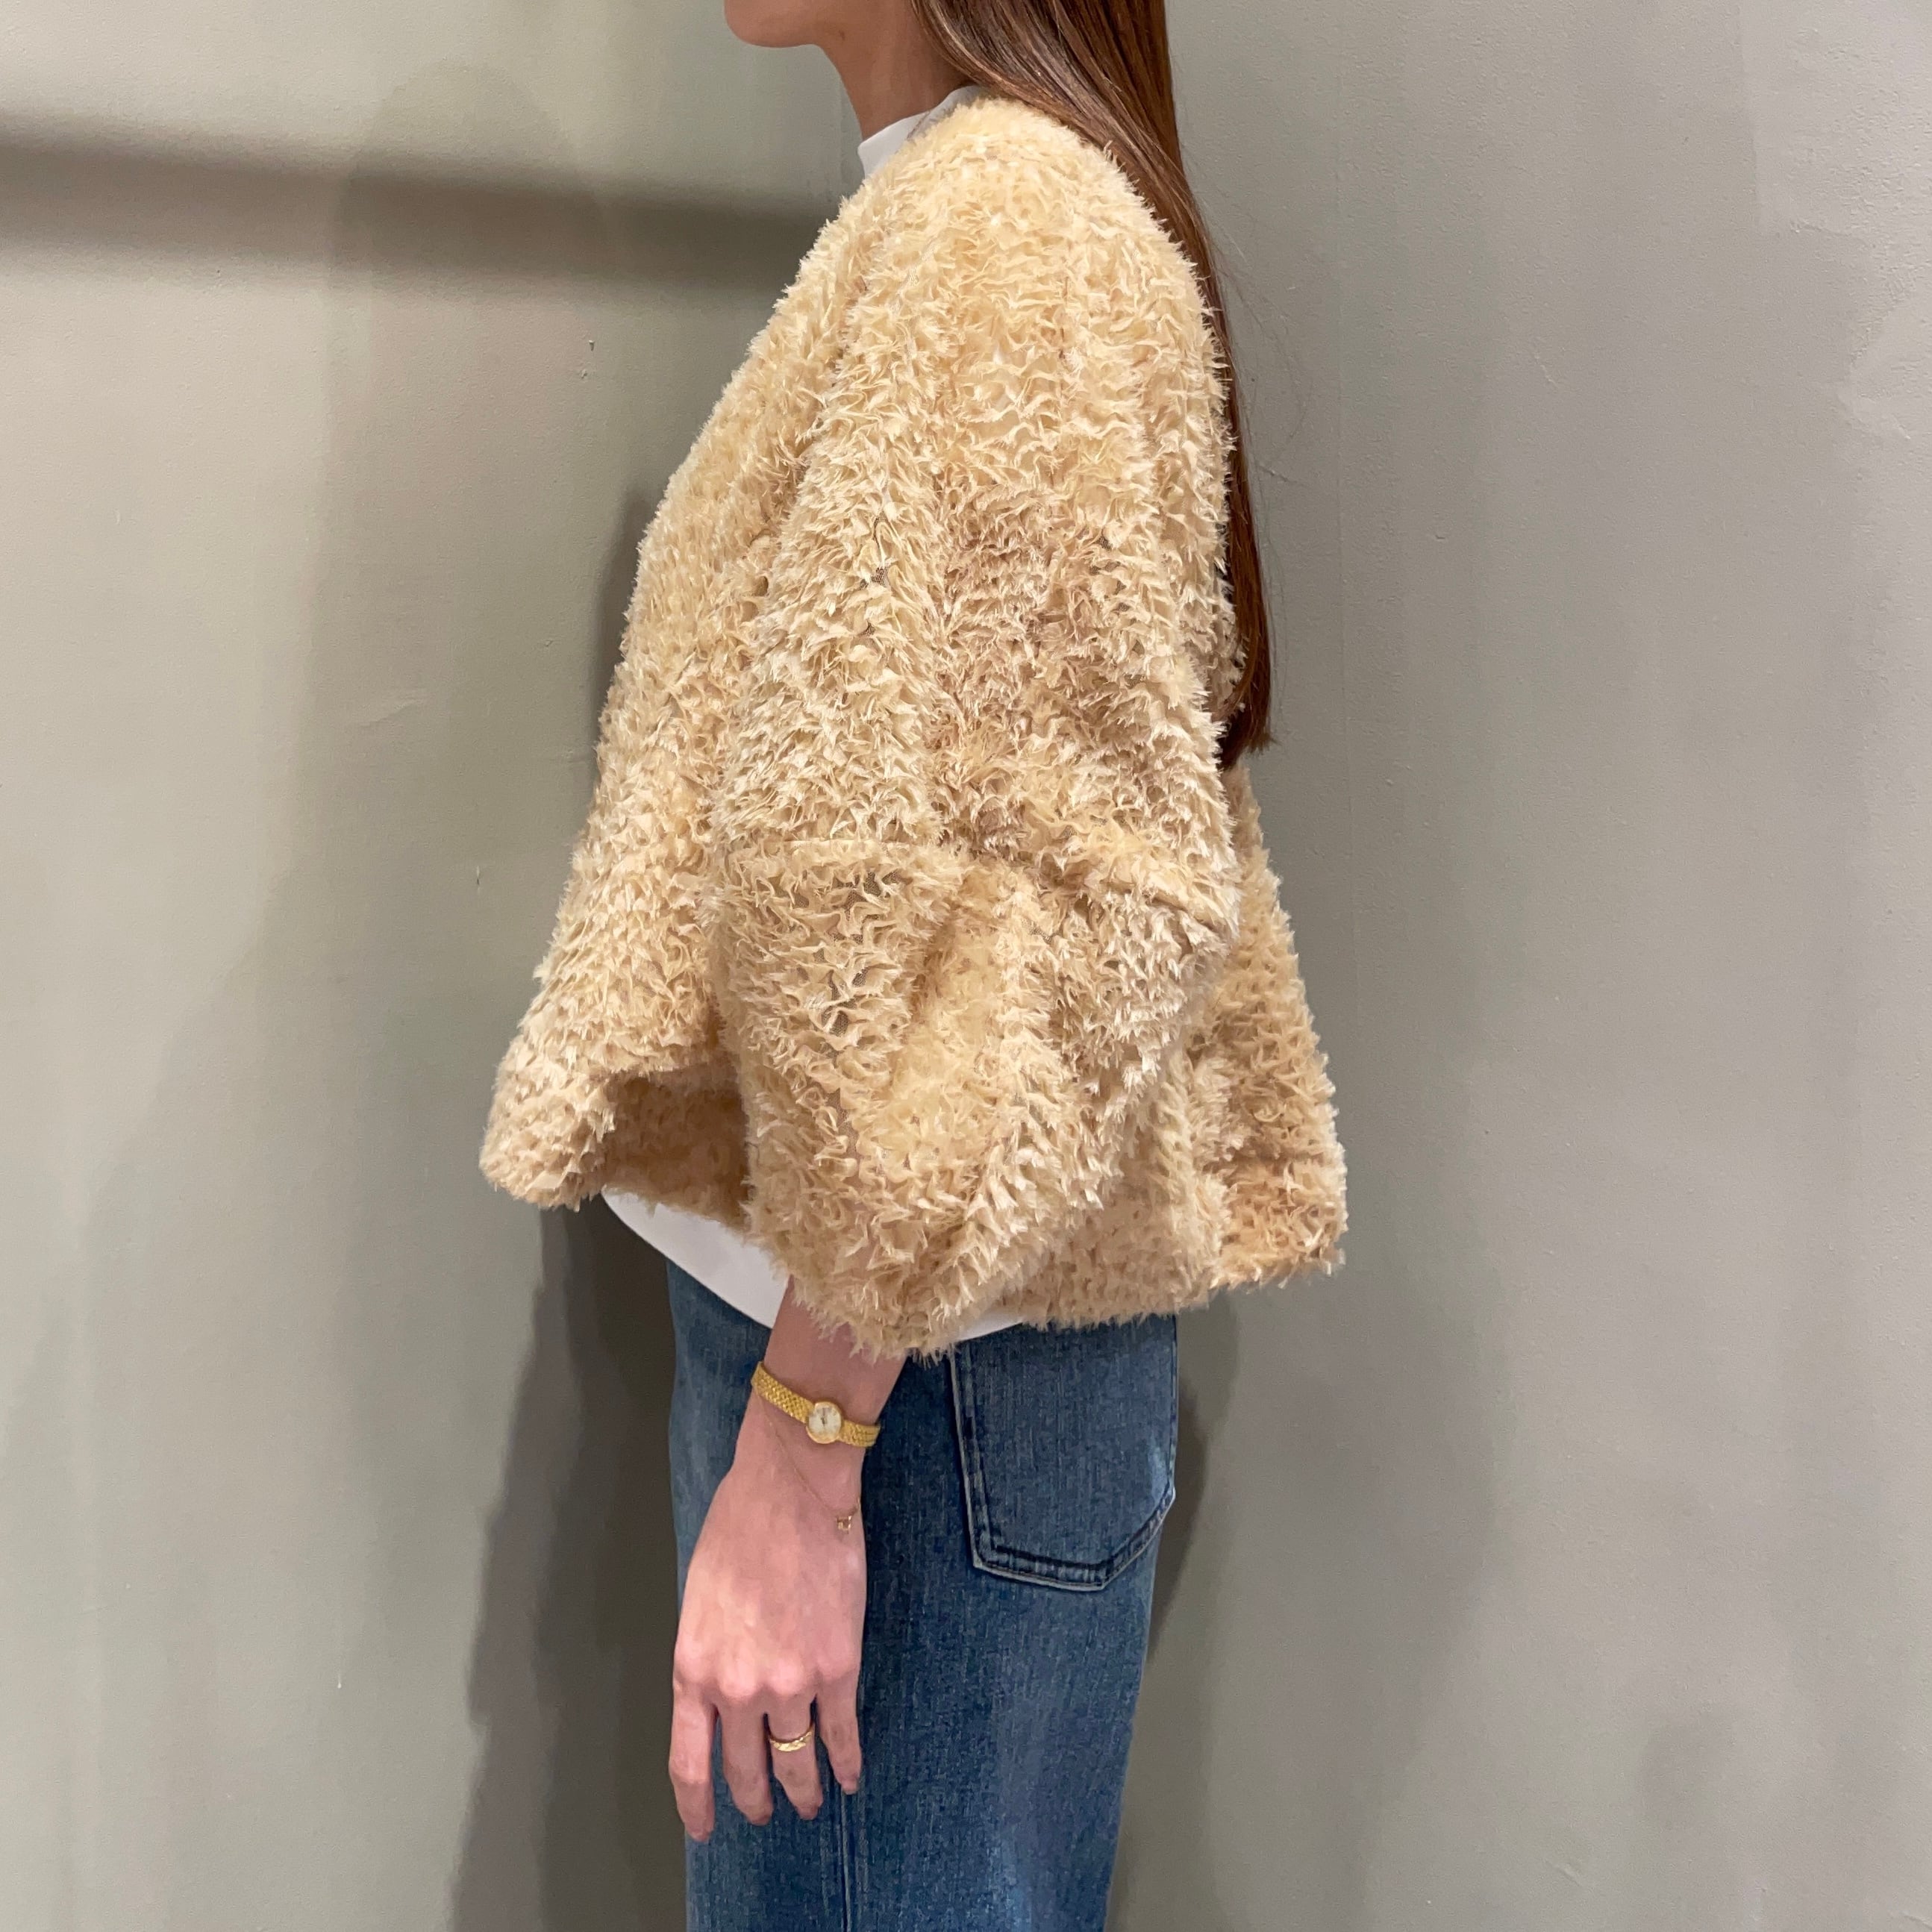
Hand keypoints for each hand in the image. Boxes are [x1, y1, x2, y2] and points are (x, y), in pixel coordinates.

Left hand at [668, 1392, 866, 1837]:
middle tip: (763, 1813)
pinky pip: (842, 1732)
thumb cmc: (740, 1527)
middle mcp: (738, 1688)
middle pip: (746, 1770)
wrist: (793, 1487)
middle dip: (755, 1799)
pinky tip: (849, 1774)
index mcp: (693, 1668)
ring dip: (804, 1789)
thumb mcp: (700, 1599)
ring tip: (810, 1802)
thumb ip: (708, 1654)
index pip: (688, 1762)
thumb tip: (722, 1691)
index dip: (697, 1805)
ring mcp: (790, 1682)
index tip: (704, 1829)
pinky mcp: (838, 1667)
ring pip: (796, 1759)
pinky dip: (847, 1760)